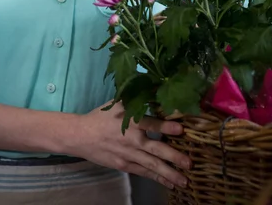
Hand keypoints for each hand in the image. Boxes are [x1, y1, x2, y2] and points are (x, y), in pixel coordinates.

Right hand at [72, 101, 189, 189]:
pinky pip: (144, 173)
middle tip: (189, 163)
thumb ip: (138, 98)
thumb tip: (157, 87)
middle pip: (155, 149)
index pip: (151, 123)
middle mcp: (132, 139)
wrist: (81, 135)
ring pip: (152, 165)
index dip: (165, 126)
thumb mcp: (119, 103)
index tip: (181, 129)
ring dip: (169, 173)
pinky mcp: (125, 166)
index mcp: (131, 121)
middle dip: (173, 156)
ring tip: (185, 181)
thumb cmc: (103, 116)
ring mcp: (129, 155)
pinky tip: (170, 184)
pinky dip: (157, 178)